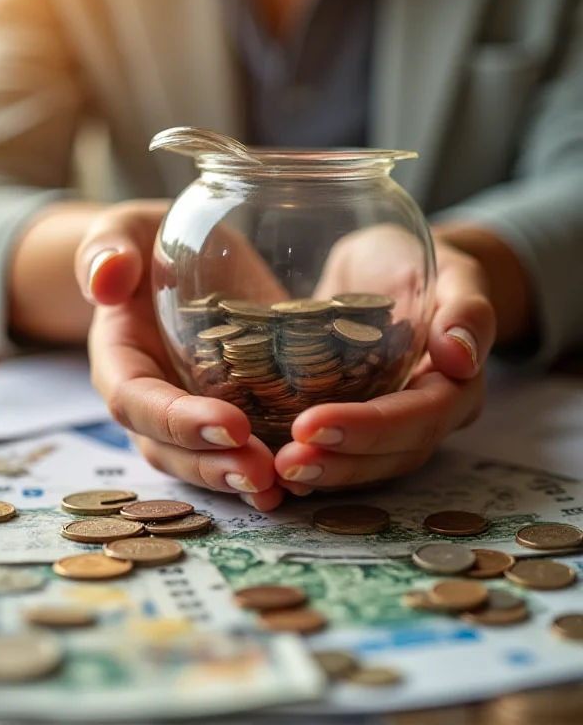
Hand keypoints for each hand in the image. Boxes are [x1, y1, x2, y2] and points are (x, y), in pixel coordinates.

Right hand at [75, 200, 284, 510]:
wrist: (178, 259)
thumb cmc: (150, 241)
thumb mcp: (127, 230)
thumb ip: (108, 248)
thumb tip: (106, 279)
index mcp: (120, 358)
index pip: (137, 401)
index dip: (178, 421)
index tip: (231, 426)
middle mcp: (149, 398)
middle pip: (168, 447)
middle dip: (212, 465)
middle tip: (263, 474)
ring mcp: (184, 412)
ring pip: (200, 461)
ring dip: (235, 480)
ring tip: (281, 488)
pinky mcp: (222, 411)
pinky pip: (233, 450)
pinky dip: (261, 468)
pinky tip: (300, 479)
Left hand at [275, 231, 495, 494]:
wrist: (387, 265)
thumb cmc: (417, 261)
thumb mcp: (450, 268)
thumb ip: (466, 307)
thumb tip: (462, 356)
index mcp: (457, 384)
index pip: (419, 417)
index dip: (369, 429)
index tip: (310, 425)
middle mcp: (428, 415)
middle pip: (391, 454)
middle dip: (339, 464)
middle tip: (285, 463)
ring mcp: (392, 424)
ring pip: (365, 465)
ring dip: (322, 473)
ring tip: (274, 472)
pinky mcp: (357, 420)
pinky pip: (338, 452)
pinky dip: (309, 464)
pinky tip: (269, 469)